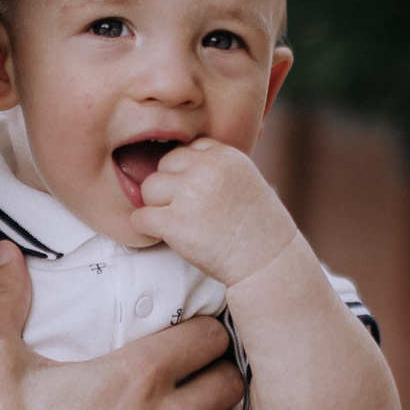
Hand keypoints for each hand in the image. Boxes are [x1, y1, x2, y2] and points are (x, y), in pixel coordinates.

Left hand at [129, 140, 299, 285]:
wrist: (269, 260)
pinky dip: (147, 228)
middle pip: (163, 165)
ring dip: (157, 207)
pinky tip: (165, 235)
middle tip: (187, 211)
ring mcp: (189, 194)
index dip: (186, 174)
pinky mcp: (175, 222)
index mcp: (223, 154)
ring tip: (180, 222)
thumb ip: (214, 166)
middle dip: (170, 188)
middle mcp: (205, 168)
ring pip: (148, 188)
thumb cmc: (258, 225)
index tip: (197, 194)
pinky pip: (140, 218)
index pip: (186, 150)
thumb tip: (177, 165)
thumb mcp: (244, 178)